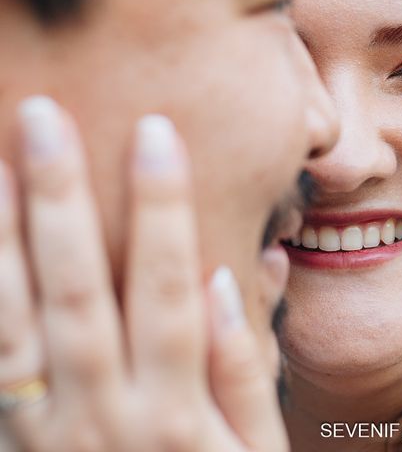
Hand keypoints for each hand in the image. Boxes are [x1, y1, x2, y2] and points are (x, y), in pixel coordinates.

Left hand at [0, 97, 288, 450]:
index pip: (168, 285)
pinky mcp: (16, 445)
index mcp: (176, 410)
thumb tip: (235, 276)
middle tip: (44, 116)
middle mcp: (104, 414)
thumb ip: (244, 369)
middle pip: (78, 290)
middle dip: (62, 199)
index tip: (155, 132)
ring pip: (13, 326)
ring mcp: (48, 433)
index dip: (162, 207)